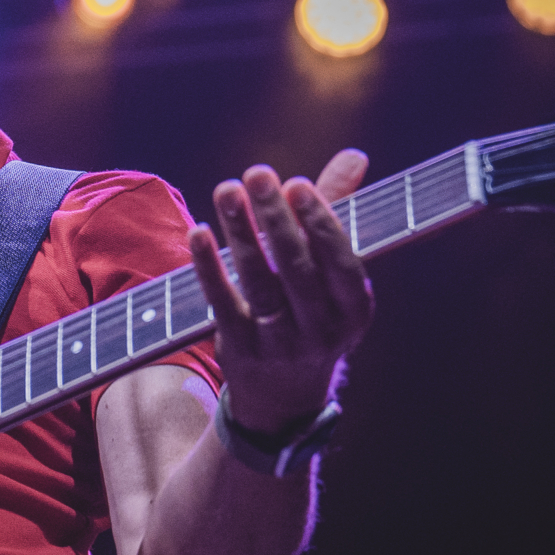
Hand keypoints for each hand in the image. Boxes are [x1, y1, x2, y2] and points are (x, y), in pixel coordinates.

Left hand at [189, 150, 374, 433]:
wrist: (284, 399)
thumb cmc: (312, 314)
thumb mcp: (332, 275)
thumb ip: (337, 212)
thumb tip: (355, 156)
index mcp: (355, 310)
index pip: (341, 262)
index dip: (320, 222)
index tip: (297, 184)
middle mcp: (322, 330)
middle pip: (297, 268)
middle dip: (275, 217)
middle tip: (258, 174)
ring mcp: (279, 343)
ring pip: (258, 282)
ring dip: (240, 233)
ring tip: (227, 191)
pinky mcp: (239, 349)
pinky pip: (221, 302)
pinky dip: (208, 266)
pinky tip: (199, 232)